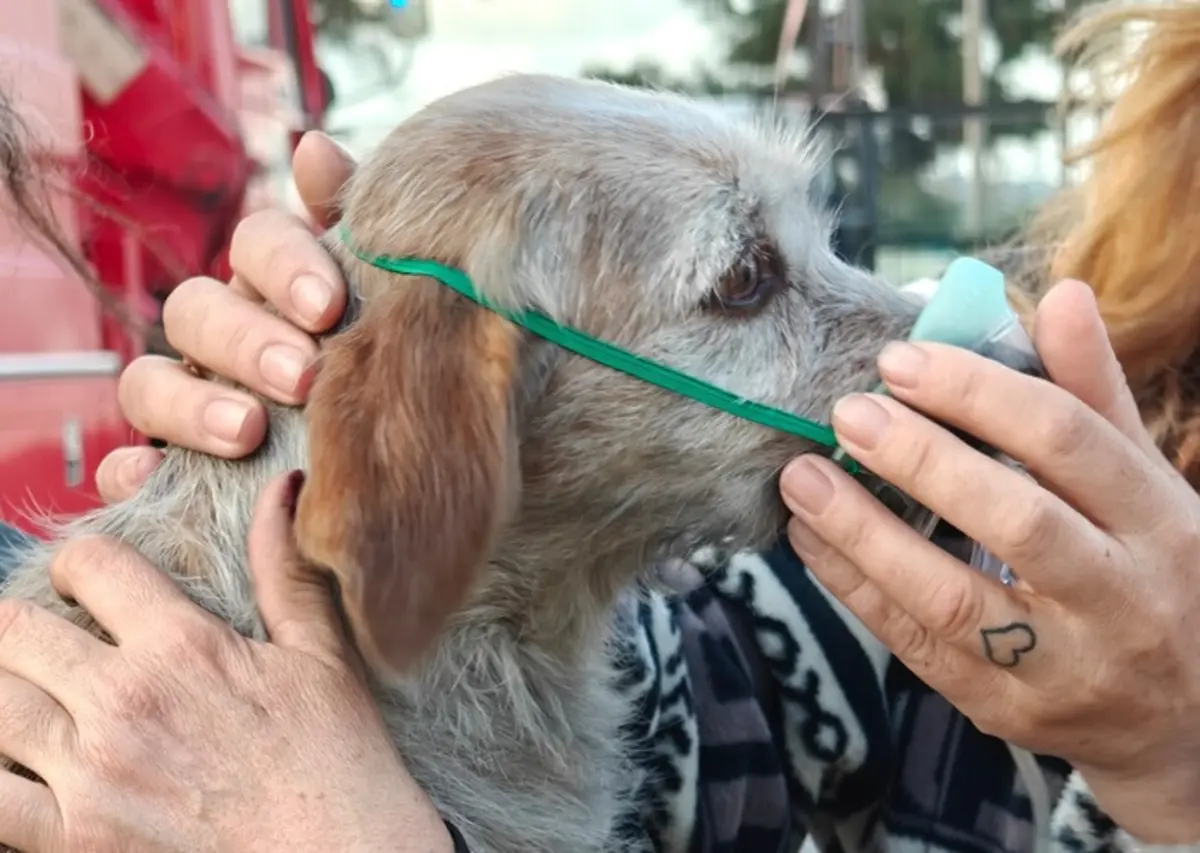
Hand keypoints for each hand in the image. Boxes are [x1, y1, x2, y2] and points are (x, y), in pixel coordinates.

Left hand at [0, 472, 450, 852]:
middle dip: (16, 623)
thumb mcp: (322, 656)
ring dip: (2, 687)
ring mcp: (92, 774)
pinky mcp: (74, 841)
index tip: (84, 579)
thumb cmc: (339, 762)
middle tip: (35, 636)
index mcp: (183, 646)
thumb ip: (285, 570)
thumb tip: (284, 487)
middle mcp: (125, 700)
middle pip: (13, 631)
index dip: (78, 563)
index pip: (91, 566)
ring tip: (23, 690)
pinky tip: (11, 759)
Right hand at [96, 131, 356, 500]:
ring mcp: (189, 398)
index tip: (330, 306)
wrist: (389, 459)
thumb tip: (314, 148)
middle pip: (196, 310)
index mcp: (275, 283)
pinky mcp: (171, 466)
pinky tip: (155, 475)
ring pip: (148, 380)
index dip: (285, 264)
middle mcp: (223, 333)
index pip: (258, 243)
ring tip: (248, 431)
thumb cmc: (382, 359)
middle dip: (246, 340)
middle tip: (302, 377)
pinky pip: (126, 464)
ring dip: (189, 403)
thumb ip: (353, 222)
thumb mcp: (382, 293)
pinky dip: (130, 469)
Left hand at [779, 280, 1199, 842]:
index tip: (899, 360)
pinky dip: (856, 589)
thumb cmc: (1153, 572)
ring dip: (866, 533)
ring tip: (802, 477)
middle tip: (846, 412)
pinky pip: (917, 647)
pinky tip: (809, 539)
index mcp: (1161, 521)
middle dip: (922, 459)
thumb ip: (1094, 396)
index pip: (1066, 439)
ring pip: (953, 598)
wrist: (1187, 719)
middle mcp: (1121, 597)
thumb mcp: (1145, 485)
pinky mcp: (1004, 709)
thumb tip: (1062, 293)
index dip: (978, 392)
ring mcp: (1062, 666)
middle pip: (1016, 519)